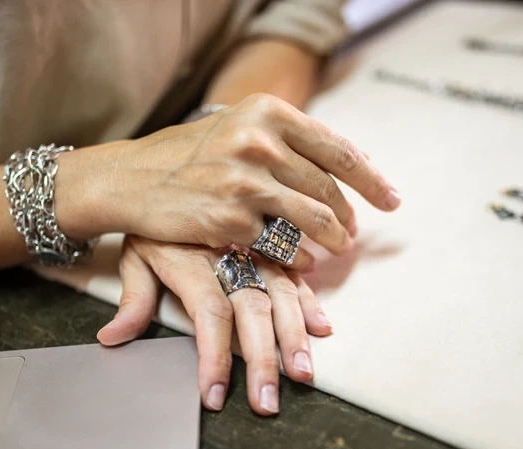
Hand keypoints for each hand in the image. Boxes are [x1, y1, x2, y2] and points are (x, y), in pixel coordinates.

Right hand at [56, 94, 399, 268]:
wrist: (132, 178)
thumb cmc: (189, 155)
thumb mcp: (239, 127)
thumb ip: (291, 141)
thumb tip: (352, 159)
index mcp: (267, 113)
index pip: (337, 149)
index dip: (371, 179)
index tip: (391, 199)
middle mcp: (259, 142)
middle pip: (328, 187)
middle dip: (350, 216)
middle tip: (356, 234)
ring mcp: (245, 182)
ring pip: (313, 218)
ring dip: (333, 239)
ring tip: (339, 249)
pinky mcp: (231, 219)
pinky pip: (282, 244)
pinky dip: (299, 257)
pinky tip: (303, 261)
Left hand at [96, 236, 331, 414]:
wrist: (172, 167)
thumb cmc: (153, 220)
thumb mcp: (135, 253)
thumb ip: (133, 298)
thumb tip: (112, 337)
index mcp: (192, 262)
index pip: (208, 316)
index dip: (214, 358)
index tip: (215, 396)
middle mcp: (228, 256)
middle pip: (251, 312)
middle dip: (262, 361)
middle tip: (268, 401)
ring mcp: (255, 249)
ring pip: (281, 296)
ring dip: (293, 338)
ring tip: (302, 373)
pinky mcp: (272, 243)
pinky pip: (296, 273)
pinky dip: (310, 301)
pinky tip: (320, 328)